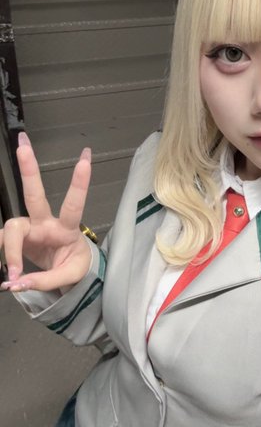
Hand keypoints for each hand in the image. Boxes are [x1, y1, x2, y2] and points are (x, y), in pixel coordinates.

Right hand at [0, 132, 92, 291]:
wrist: (67, 271)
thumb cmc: (74, 265)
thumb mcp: (71, 276)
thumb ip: (46, 281)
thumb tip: (16, 282)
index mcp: (68, 228)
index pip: (74, 205)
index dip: (79, 183)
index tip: (85, 159)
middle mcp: (46, 222)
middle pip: (34, 194)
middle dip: (28, 169)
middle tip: (22, 144)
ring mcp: (30, 227)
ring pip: (11, 227)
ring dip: (10, 249)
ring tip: (13, 273)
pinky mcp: (17, 236)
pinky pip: (3, 243)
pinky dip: (3, 257)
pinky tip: (6, 270)